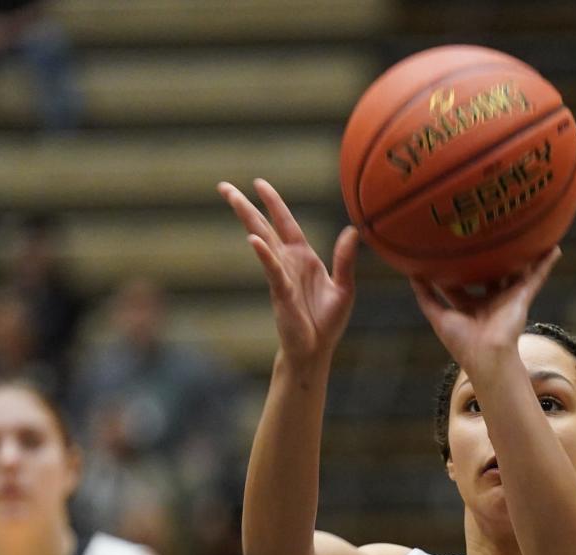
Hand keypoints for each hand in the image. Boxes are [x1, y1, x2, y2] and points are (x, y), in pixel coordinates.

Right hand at [219, 178, 358, 364]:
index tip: (258, 183)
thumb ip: (345, 260)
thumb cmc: (327, 322)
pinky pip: (272, 270)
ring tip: (232, 200)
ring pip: (262, 242)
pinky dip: (264, 255)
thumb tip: (352, 230)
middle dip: (244, 206)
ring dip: (248, 220)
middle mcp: (288, 263)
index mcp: (303, 258)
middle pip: (263, 227)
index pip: (285, 223)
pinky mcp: (281, 293)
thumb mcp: (344, 288)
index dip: (273, 203)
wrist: (315, 350)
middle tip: (223, 187)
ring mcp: (281, 276)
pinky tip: (253, 240)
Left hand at [410, 247, 561, 378]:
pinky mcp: (522, 298)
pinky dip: (546, 264)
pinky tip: (555, 248)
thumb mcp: (438, 316)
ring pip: (516, 272)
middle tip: (488, 233)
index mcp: (471, 307)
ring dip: (523, 255)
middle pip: (490, 274)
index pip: (462, 283)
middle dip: (490, 257)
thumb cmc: (462, 342)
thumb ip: (426, 297)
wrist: (487, 356)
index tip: (452, 249)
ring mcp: (508, 298)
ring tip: (528, 234)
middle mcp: (490, 301)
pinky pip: (537, 277)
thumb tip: (413, 276)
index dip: (457, 268)